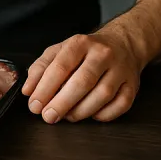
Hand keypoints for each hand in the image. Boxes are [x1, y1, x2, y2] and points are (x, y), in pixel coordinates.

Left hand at [21, 29, 145, 123]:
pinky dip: (104, 115)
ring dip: (81, 111)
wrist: (122, 44)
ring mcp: (120, 70)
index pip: (60, 67)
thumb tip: (28, 91)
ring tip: (67, 116)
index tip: (35, 105)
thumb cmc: (86, 51)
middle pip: (82, 82)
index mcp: (80, 43)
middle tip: (49, 116)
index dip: (45, 89)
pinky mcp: (132, 85)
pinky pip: (120, 105)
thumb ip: (40, 68)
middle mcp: (102, 54)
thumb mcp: (59, 51)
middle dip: (62, 103)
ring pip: (102, 95)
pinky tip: (91, 115)